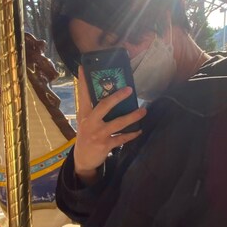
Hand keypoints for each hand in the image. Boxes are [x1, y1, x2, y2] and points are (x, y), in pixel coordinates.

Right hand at [74, 66, 145, 184]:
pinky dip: (132, 134)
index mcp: (84, 114)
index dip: (83, 81)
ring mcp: (98, 134)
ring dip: (133, 116)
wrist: (83, 160)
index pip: (83, 94)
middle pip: (104, 106)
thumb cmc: (87, 136)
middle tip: (129, 89)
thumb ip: (94, 110)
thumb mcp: (86, 122)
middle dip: (117, 97)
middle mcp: (90, 122)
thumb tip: (111, 97)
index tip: (84, 67)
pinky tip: (139, 130)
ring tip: (143, 111)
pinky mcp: (105, 145)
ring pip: (118, 123)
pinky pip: (122, 138)